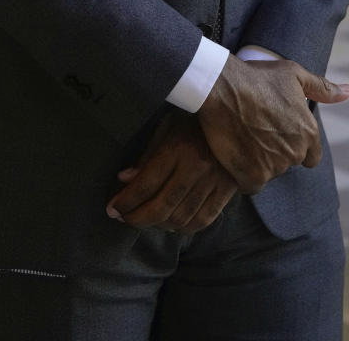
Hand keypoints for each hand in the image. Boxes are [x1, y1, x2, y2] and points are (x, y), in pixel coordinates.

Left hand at [106, 113, 236, 234]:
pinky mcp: (227, 191)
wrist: (236, 119)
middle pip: (162, 206)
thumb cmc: (194, 120)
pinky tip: (170, 224)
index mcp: (179, 147)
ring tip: (144, 221)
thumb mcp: (167, 126)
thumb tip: (124, 180)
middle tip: (123, 219)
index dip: (126, 200)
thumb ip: (147, 154)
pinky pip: (203, 220)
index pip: (147, 183)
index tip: (112, 208)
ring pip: (181, 217)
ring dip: (158, 225)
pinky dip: (183, 228)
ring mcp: (214, 182)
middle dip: (137, 218)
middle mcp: (197, 167)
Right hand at [197, 55, 348, 193]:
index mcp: (308, 132)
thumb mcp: (293, 74)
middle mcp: (294, 153)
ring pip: (269, 172)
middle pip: (287, 162)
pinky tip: (236, 153)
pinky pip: (251, 184)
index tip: (279, 134)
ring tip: (243, 137)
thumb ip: (322, 88)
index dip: (296, 146)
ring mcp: (273, 167)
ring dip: (258, 161)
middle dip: (275, 151)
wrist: (222, 86)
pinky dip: (244, 174)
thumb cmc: (258, 77)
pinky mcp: (251, 176)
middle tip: (256, 130)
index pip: (311, 156)